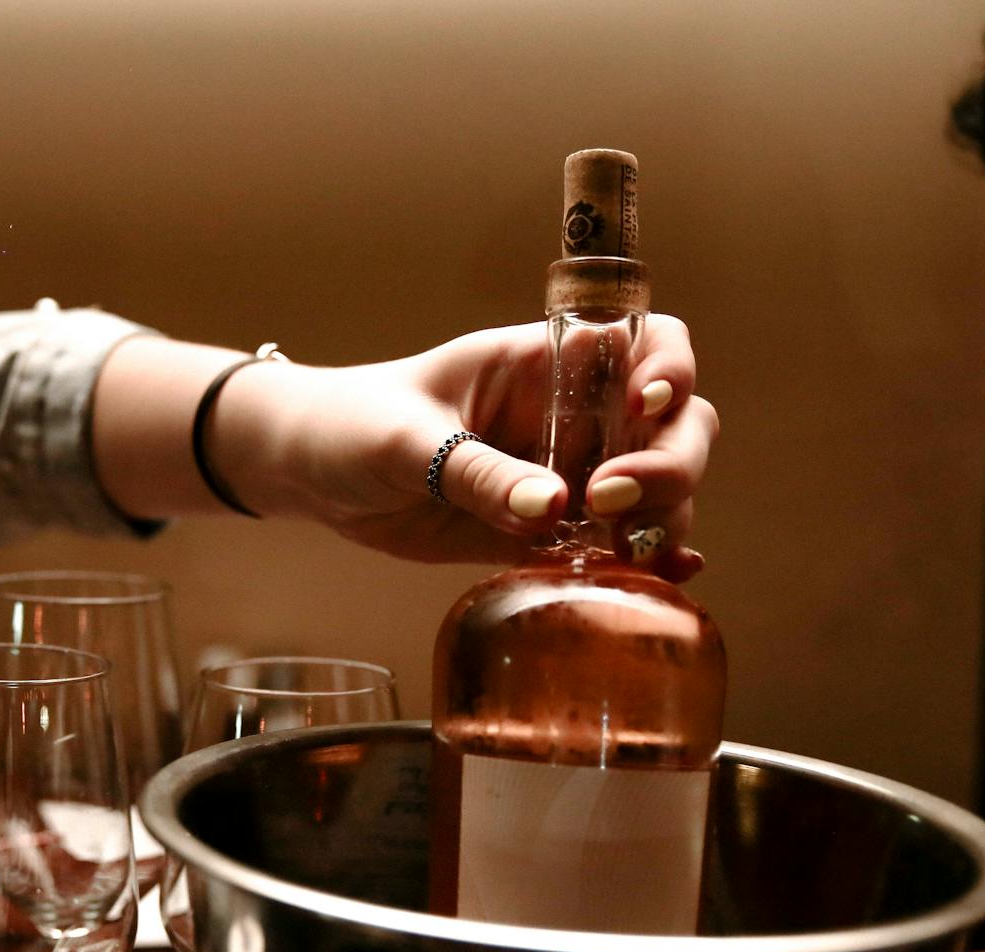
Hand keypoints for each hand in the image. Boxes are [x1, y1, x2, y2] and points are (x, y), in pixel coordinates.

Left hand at [222, 317, 716, 571]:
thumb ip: (474, 470)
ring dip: (662, 516)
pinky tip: (667, 576)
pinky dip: (646, 558)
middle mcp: (571, 417)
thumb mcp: (406, 439)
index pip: (644, 343)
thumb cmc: (354, 424)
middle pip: (673, 424)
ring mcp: (565, 475)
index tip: (648, 405)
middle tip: (611, 497)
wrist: (311, 475)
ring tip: (630, 549)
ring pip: (654, 490)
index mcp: (543, 364)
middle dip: (668, 460)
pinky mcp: (543, 533)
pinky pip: (610, 544)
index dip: (668, 369)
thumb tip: (551, 506)